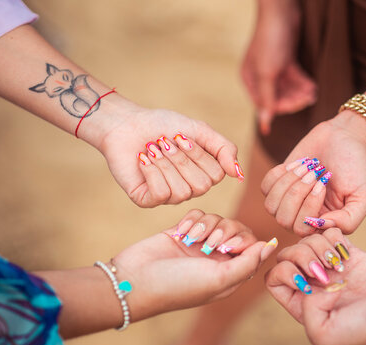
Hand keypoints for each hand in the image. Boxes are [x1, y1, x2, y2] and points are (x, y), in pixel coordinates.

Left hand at [98, 107, 243, 206]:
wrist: (127, 124)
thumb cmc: (163, 125)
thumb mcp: (200, 130)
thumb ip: (224, 149)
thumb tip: (238, 174)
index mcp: (202, 174)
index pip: (216, 175)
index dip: (198, 154)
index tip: (180, 136)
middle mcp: (187, 189)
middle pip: (201, 186)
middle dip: (181, 159)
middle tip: (165, 143)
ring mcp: (167, 197)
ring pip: (181, 192)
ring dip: (165, 163)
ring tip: (152, 149)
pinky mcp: (146, 200)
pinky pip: (160, 194)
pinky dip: (151, 171)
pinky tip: (142, 159)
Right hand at [113, 209, 277, 320]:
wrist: (135, 278)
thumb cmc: (178, 285)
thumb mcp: (220, 279)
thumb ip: (249, 262)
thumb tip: (272, 245)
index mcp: (229, 274)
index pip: (252, 246)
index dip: (244, 241)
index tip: (227, 247)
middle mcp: (216, 259)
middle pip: (237, 229)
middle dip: (224, 231)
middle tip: (208, 244)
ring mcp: (199, 244)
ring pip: (217, 218)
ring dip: (206, 225)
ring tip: (191, 239)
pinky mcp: (183, 231)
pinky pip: (199, 213)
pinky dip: (192, 219)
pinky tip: (180, 231)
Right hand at [241, 0, 315, 134]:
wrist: (281, 12)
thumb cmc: (270, 40)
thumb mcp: (267, 72)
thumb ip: (267, 99)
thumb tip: (264, 123)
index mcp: (250, 80)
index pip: (266, 104)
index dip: (284, 106)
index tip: (300, 103)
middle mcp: (260, 76)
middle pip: (278, 97)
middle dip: (294, 99)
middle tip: (309, 97)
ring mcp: (273, 69)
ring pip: (288, 89)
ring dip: (301, 92)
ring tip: (313, 92)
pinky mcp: (286, 61)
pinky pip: (295, 79)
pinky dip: (303, 83)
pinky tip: (313, 86)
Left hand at [261, 111, 365, 234]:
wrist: (345, 138)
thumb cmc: (357, 167)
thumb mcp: (364, 196)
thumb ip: (348, 220)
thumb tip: (320, 226)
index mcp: (323, 224)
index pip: (303, 230)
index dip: (309, 207)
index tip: (323, 184)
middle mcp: (304, 217)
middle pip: (284, 220)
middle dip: (297, 193)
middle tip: (315, 172)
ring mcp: (289, 202)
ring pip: (271, 206)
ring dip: (288, 182)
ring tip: (308, 166)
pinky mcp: (278, 184)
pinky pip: (265, 188)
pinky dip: (280, 173)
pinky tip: (298, 164)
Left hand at [265, 228, 365, 344]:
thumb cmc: (362, 329)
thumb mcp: (322, 334)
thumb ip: (304, 310)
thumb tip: (312, 283)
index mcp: (299, 302)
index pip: (273, 277)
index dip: (285, 274)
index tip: (307, 284)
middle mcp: (310, 281)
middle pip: (287, 253)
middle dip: (302, 256)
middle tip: (324, 271)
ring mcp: (328, 264)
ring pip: (307, 239)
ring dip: (320, 247)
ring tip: (338, 265)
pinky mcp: (346, 251)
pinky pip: (329, 231)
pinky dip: (334, 236)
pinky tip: (346, 253)